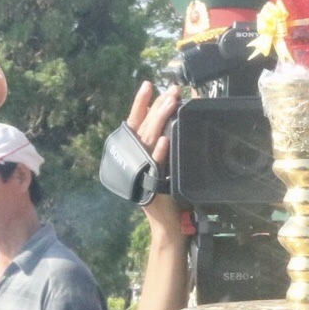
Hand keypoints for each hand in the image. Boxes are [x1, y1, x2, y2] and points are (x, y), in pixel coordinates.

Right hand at [127, 83, 191, 309]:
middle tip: (170, 90)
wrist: (168, 225)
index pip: (135, 123)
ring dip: (160, 121)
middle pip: (143, 127)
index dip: (140, 104)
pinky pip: (156, 165)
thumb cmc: (169, 194)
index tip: (148, 84)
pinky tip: (166, 139)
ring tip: (170, 103)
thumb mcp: (163, 166)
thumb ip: (163, 147)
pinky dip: (160, 152)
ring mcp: (141, 172)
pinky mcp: (151, 185)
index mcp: (135, 154)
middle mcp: (135, 161)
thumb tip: (173, 122)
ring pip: (148, 141)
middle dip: (156, 106)